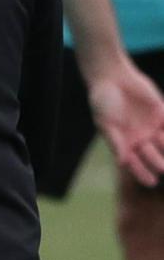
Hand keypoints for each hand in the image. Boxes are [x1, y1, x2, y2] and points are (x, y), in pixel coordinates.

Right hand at [89, 61, 163, 186]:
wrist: (112, 77)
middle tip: (163, 168)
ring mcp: (152, 127)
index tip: (151, 182)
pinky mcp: (161, 115)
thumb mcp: (105, 122)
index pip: (134, 163)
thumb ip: (115, 141)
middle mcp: (140, 138)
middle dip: (158, 163)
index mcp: (124, 143)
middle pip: (152, 156)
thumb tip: (122, 162)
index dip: (142, 173)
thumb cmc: (103, 101)